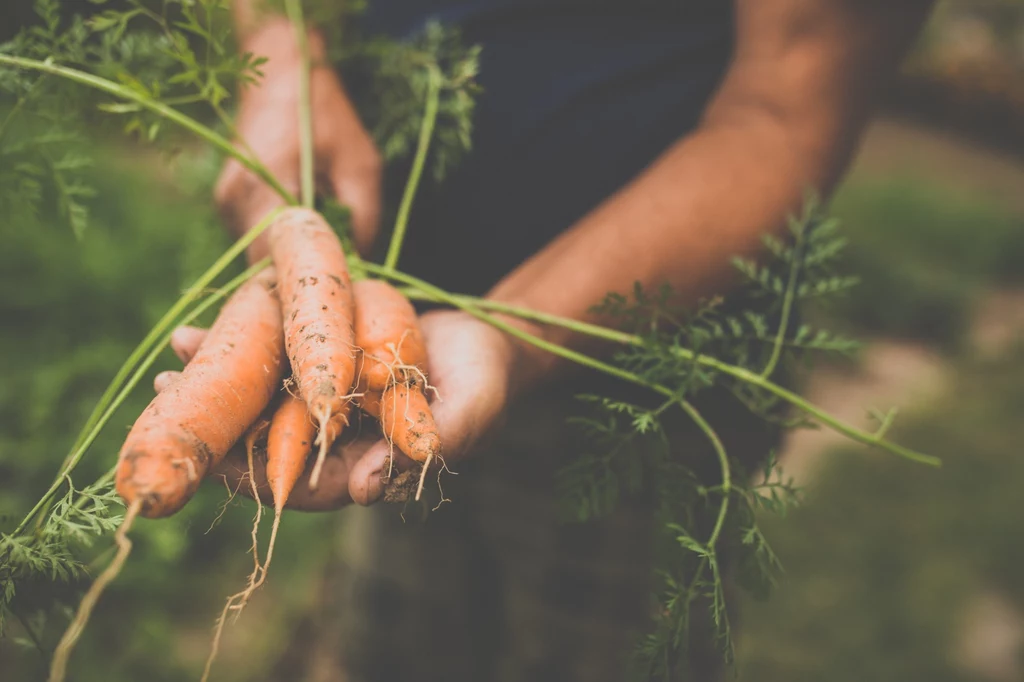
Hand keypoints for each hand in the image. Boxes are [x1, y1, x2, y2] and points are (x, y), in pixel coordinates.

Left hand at [158, 310, 535, 509]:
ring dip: (216, 380)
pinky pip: (271, 358)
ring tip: (176, 352)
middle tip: (170, 397)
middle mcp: (331, 438)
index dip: (251, 472)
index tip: (207, 457)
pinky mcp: (317, 361)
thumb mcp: (469, 413)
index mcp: (361, 466)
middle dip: (216, 423)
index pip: (297, 482)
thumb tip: (365, 490)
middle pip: (263, 442)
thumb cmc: (482, 383)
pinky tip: (196, 330)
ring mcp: (321, 399)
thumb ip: (429, 447)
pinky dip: (239, 345)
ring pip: (259, 398)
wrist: (483, 340)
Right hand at [214, 19, 380, 260]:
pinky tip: (305, 223)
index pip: (275, 262)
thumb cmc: (327, 113)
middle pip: (263, 266)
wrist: (281, 70)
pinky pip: (255, 237)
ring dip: (290, 258)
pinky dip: (280, 240)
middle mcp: (235, 198)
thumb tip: (360, 268)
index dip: (305, 284)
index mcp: (265, 186)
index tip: (336, 293)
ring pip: (258, 255)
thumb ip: (363, 219)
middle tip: (335, 279)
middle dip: (298, 278)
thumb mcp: (361, 164)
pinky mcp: (227, 201)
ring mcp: (226, 201)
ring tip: (324, 245)